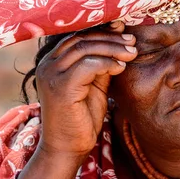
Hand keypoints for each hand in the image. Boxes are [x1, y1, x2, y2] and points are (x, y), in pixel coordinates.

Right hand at [35, 21, 136, 156]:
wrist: (67, 148)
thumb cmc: (82, 117)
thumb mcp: (95, 84)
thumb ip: (102, 63)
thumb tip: (120, 38)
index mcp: (53, 60)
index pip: (78, 36)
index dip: (102, 30)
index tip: (124, 30)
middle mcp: (47, 64)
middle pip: (81, 39)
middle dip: (110, 38)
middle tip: (132, 42)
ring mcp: (50, 74)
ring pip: (85, 49)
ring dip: (112, 48)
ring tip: (131, 53)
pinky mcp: (59, 87)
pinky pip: (87, 65)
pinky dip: (106, 63)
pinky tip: (120, 67)